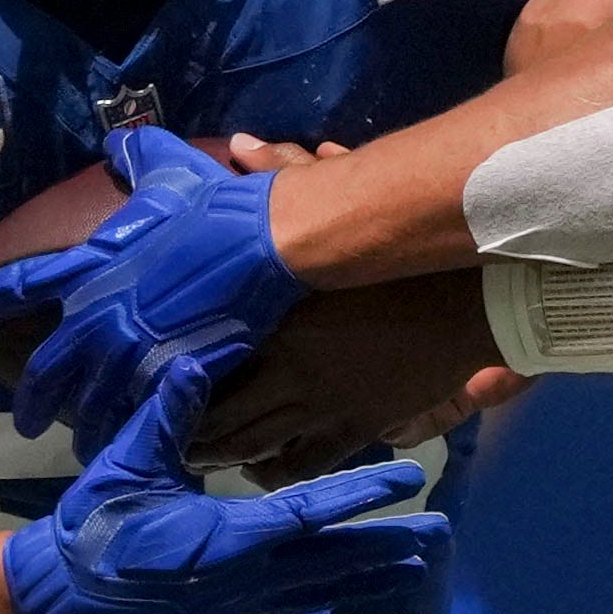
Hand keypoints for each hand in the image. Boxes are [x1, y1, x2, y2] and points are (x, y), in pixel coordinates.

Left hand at [0, 127, 308, 456]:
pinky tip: (130, 441)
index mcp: (87, 268)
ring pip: (90, 403)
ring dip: (83, 428)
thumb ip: (134, 156)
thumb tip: (116, 144)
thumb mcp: (166, 166)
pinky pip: (137, 411)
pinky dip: (131, 428)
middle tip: (26, 420)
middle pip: (46, 370)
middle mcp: (97, 317)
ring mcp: (132, 350)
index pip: (18, 287)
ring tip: (82, 446)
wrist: (264, 241)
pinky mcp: (169, 372)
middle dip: (32, 401)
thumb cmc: (213, 205)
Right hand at [2, 360, 446, 613]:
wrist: (54, 604)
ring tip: (413, 569)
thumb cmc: (92, 525)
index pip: (312, 510)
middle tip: (439, 531)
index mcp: (227, 537)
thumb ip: (169, 414)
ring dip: (367, 580)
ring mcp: (236, 611)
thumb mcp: (128, 463)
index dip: (363, 491)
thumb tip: (200, 358)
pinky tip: (338, 603)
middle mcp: (244, 580)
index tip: (411, 479)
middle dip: (387, 545)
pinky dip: (317, 605)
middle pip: (333, 561)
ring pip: (318, 594)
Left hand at [183, 138, 525, 485]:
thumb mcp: (340, 207)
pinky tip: (258, 468)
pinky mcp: (357, 428)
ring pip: (252, 448)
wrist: (472, 298)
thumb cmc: (403, 251)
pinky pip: (301, 465)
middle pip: (217, 417)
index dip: (162, 377)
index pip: (200, 359)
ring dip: (218, 455)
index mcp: (276, 317)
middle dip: (183, 430)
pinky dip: (272, 472)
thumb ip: (286, 175)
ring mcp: (323, 407)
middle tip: (158, 431)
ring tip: (194, 455)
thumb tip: (242, 142)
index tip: (139, 379)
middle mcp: (290, 371)